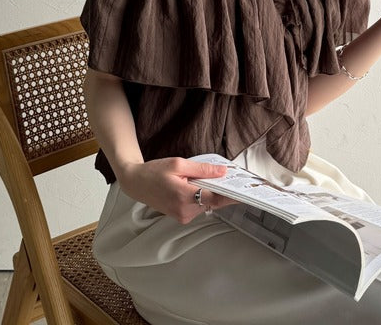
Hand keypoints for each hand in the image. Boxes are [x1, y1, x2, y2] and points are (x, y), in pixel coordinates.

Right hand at [118, 157, 236, 223]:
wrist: (136, 183)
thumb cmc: (154, 172)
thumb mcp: (179, 164)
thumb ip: (202, 169)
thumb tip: (222, 172)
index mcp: (184, 196)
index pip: (216, 198)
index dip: (231, 195)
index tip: (244, 193)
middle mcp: (184, 210)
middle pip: (213, 201)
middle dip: (220, 189)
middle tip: (226, 177)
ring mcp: (182, 216)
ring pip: (206, 204)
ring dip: (209, 192)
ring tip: (201, 178)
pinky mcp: (181, 216)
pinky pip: (199, 206)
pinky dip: (202, 197)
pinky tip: (195, 186)